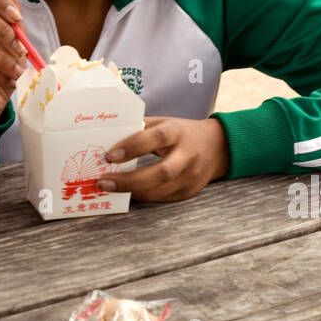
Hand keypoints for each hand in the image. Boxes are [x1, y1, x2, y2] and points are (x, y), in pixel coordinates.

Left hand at [96, 117, 229, 201]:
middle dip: (129, 181)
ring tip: (109, 188)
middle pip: (161, 173)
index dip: (132, 147)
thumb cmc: (182, 132)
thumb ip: (140, 128)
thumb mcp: (164, 122)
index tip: (109, 156)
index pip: (156, 138)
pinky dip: (143, 197)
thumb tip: (107, 135)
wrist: (217, 147)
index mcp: (177, 132)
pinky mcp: (189, 191)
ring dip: (132, 192)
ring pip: (160, 191)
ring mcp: (190, 176)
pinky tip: (127, 193)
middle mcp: (187, 155)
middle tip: (103, 182)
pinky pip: (163, 198)